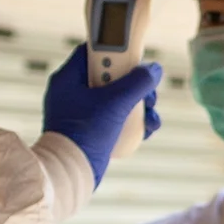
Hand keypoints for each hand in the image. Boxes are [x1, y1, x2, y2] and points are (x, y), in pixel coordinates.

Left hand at [42, 45, 164, 184]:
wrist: (70, 174)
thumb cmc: (86, 133)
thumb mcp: (115, 102)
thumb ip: (137, 82)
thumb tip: (154, 69)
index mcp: (69, 78)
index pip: (92, 50)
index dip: (115, 49)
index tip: (135, 54)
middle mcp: (73, 92)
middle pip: (110, 76)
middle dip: (135, 84)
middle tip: (148, 92)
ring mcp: (82, 113)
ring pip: (117, 98)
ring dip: (139, 104)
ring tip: (151, 115)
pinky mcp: (91, 131)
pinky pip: (116, 118)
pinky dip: (133, 121)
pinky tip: (147, 129)